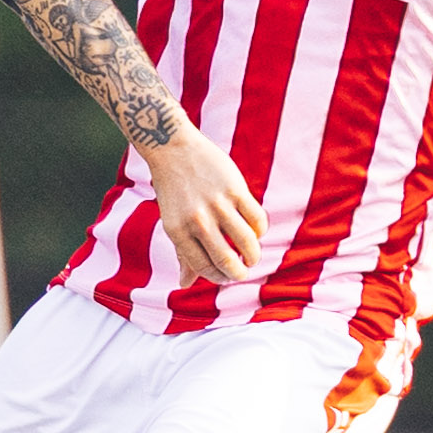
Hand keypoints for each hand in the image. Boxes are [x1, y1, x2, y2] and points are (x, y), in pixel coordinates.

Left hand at [139, 123, 266, 285]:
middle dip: (239, 273)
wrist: (172, 148)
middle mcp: (196, 221)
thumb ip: (182, 253)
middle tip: (243, 271)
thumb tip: (185, 284)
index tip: (227, 276)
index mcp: (177, 232)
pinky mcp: (235, 189)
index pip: (203, 268)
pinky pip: (256, 219)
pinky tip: (255, 232)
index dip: (219, 277)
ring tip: (251, 255)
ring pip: (247, 242)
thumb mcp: (172, 222)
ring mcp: (217, 204)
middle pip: (227, 261)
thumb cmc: (172, 190)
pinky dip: (259, 231)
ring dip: (253, 255)